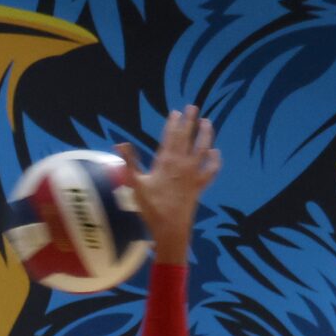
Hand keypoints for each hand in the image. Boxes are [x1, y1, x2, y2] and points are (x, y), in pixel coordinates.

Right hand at [114, 105, 218, 264]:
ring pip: (202, 149)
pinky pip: (211, 170)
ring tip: (207, 122)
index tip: (177, 112)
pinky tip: (215, 153)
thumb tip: (119, 144)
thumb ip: (129, 162)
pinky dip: (215, 161)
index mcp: (166, 161)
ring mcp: (193, 174)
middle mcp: (182, 163)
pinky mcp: (200, 185)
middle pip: (187, 137)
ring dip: (205, 134)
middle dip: (190, 121)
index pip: (171, 136)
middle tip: (193, 107)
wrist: (170, 227)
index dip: (174, 123)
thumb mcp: (135, 184)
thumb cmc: (151, 207)